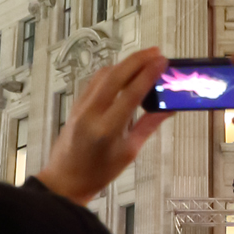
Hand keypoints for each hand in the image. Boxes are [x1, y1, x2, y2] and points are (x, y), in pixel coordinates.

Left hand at [40, 47, 166, 204]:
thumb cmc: (99, 173)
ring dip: (124, 64)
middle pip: (115, 76)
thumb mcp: (128, 152)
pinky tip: (124, 71)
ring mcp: (81, 107)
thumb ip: (148, 126)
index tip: (163, 61)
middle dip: (137, 60)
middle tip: (156, 52)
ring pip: (103, 75)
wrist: (65, 180)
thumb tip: (169, 108)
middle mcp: (91, 113)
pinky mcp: (76, 104)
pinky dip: (112, 72)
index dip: (148, 74)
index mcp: (107, 129)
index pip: (131, 93)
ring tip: (144, 59)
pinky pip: (95, 81)